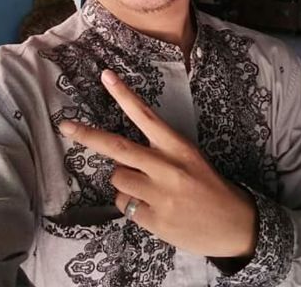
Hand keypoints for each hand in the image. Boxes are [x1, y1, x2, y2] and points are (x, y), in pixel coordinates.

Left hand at [59, 69, 256, 258]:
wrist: (234, 224)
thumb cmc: (209, 185)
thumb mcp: (190, 158)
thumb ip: (158, 152)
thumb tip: (122, 156)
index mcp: (177, 146)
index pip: (145, 115)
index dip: (123, 95)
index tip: (106, 76)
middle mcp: (166, 166)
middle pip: (116, 146)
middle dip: (87, 135)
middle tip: (65, 125)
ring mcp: (159, 194)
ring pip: (117, 179)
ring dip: (123, 181)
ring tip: (146, 188)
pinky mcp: (154, 220)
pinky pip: (125, 206)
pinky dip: (132, 205)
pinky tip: (153, 208)